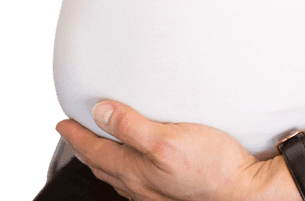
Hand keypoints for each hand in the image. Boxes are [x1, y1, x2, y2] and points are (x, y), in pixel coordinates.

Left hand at [56, 101, 276, 200]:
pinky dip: (122, 170)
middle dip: (83, 147)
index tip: (62, 122)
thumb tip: (99, 112)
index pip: (95, 150)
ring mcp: (154, 193)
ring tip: (95, 147)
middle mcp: (140, 186)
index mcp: (135, 170)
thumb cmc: (210, 165)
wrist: (242, 193)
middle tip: (71, 132)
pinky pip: (134, 182)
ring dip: (101, 159)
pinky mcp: (171, 194)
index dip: (76, 135)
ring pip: (116, 176)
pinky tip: (133, 167)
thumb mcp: (167, 139)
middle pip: (102, 165)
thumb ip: (131, 126)